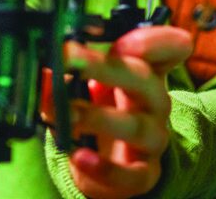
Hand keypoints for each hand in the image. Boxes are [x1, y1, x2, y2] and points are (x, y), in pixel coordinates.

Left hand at [41, 26, 191, 198]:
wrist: (114, 162)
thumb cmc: (104, 113)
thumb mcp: (86, 89)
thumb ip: (66, 76)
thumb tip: (44, 71)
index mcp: (146, 71)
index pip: (171, 47)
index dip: (154, 41)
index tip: (121, 42)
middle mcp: (155, 101)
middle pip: (143, 78)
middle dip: (105, 67)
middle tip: (70, 58)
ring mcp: (153, 137)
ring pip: (136, 126)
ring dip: (99, 117)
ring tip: (69, 113)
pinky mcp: (143, 174)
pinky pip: (131, 174)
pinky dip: (105, 168)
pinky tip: (80, 157)